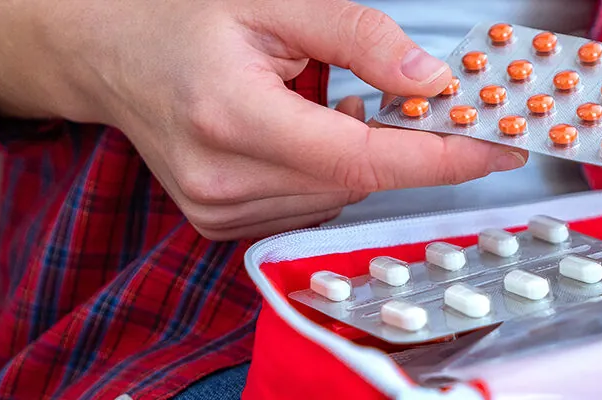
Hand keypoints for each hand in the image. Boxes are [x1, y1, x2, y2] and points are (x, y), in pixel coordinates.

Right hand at [0, 0, 528, 239]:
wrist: (104, 50)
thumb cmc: (178, 19)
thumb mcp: (273, 2)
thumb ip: (357, 36)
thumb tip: (429, 77)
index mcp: (231, 116)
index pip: (362, 157)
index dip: (441, 155)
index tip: (497, 147)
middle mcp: (221, 176)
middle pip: (357, 179)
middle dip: (404, 144)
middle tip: (429, 102)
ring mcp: (216, 208)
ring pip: (337, 194)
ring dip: (361, 155)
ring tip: (333, 102)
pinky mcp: (218, 222)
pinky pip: (308, 203)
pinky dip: (328, 171)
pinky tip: (306, 132)